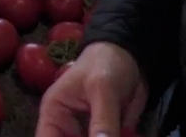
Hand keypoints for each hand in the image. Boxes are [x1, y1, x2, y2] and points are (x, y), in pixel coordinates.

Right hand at [34, 42, 148, 136]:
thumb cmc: (105, 64)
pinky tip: (131, 132)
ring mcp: (88, 133)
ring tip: (122, 130)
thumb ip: (103, 121)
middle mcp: (68, 127)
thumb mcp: (103, 90)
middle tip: (108, 135)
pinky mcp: (106, 135)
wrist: (130, 56)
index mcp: (55, 113)